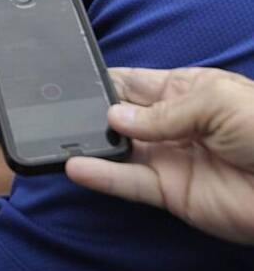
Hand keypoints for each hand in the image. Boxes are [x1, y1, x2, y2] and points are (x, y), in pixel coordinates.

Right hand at [66, 66, 253, 244]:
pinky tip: (77, 167)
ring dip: (88, 144)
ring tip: (56, 137)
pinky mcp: (169, 193)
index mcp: (182, 90)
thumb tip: (114, 118)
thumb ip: (162, 111)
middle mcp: (169, 123)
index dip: (103, 80)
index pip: (132, 82)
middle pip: (118, 115)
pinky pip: (129, 184)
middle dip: (89, 110)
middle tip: (54, 108)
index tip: (70, 77)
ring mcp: (167, 159)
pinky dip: (102, 177)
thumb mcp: (216, 101)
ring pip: (118, 149)